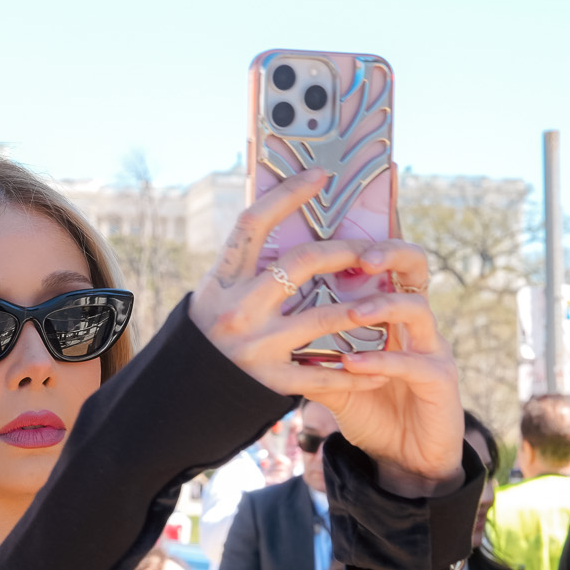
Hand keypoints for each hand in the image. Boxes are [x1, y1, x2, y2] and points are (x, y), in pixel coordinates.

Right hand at [189, 171, 463, 493]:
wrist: (183, 394)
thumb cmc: (208, 332)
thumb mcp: (215, 291)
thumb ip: (247, 265)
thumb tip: (283, 216)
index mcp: (223, 280)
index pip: (253, 223)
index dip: (287, 194)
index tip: (320, 175)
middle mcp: (238, 309)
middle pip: (300, 265)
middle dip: (342, 252)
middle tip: (367, 250)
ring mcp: (256, 346)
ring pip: (324, 319)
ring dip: (361, 309)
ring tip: (386, 300)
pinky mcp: (270, 381)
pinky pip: (325, 375)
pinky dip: (356, 372)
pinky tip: (379, 367)